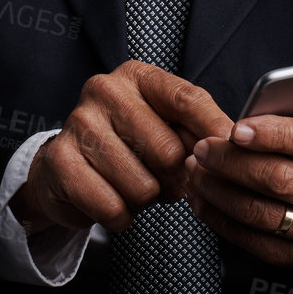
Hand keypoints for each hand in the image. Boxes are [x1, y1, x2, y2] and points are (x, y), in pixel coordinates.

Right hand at [9, 60, 231, 235]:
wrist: (66, 170)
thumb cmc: (128, 147)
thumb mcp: (165, 127)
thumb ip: (198, 131)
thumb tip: (230, 144)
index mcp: (137, 77)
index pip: (188, 99)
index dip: (215, 131)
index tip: (232, 153)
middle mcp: (104, 90)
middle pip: (169, 152)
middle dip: (174, 179)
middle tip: (162, 179)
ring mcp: (78, 123)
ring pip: (142, 187)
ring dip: (145, 201)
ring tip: (132, 186)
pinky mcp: (60, 160)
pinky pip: (112, 208)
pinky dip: (120, 217)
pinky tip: (110, 199)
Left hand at [183, 83, 292, 268]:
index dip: (273, 135)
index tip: (237, 128)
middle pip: (281, 180)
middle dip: (234, 162)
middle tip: (203, 146)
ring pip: (262, 213)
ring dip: (220, 191)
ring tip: (196, 168)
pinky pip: (254, 240)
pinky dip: (221, 220)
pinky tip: (203, 198)